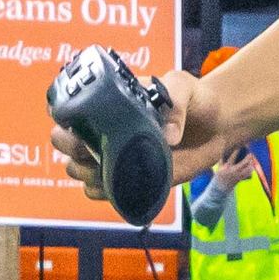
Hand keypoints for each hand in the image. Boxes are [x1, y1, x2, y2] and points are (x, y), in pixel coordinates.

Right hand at [50, 63, 221, 193]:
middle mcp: (104, 130)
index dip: (61, 116)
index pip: (68, 108)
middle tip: (95, 148)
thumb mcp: (184, 86)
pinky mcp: (128, 180)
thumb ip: (176, 102)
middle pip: (64, 143)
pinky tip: (119, 185)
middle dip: (71, 148)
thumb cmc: (195, 99)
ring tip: (112, 167)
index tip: (72, 122)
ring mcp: (114, 156)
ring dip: (86, 172)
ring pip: (77, 170)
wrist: (217, 126)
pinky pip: (99, 192)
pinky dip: (102, 192)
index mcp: (108, 103)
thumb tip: (167, 138)